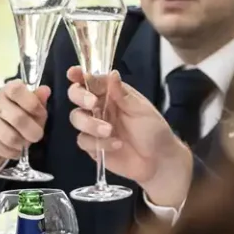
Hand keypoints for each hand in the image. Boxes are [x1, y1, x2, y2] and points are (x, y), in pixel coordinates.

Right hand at [0, 80, 49, 172]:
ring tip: (25, 141)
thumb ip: (38, 100)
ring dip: (23, 143)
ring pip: (11, 137)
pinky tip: (14, 147)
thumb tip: (45, 90)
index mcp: (7, 90)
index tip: (40, 114)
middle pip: (18, 118)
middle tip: (37, 135)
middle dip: (33, 131)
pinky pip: (4, 149)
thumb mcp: (31, 107)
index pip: (16, 90)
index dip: (32, 104)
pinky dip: (14, 152)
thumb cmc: (17, 115)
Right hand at [66, 67, 194, 209]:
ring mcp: (94, 127)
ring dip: (90, 124)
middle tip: (93, 104)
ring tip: (110, 131)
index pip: (92, 80)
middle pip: (77, 96)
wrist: (159, 160)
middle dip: (80, 97)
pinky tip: (117, 145)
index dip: (80, 75)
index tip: (74, 73)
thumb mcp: (141, 110)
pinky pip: (83, 141)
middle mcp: (100, 108)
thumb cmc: (154, 130)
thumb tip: (112, 73)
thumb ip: (122, 94)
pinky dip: (98, 143)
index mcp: (113, 95)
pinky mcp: (92, 146)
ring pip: (76, 118)